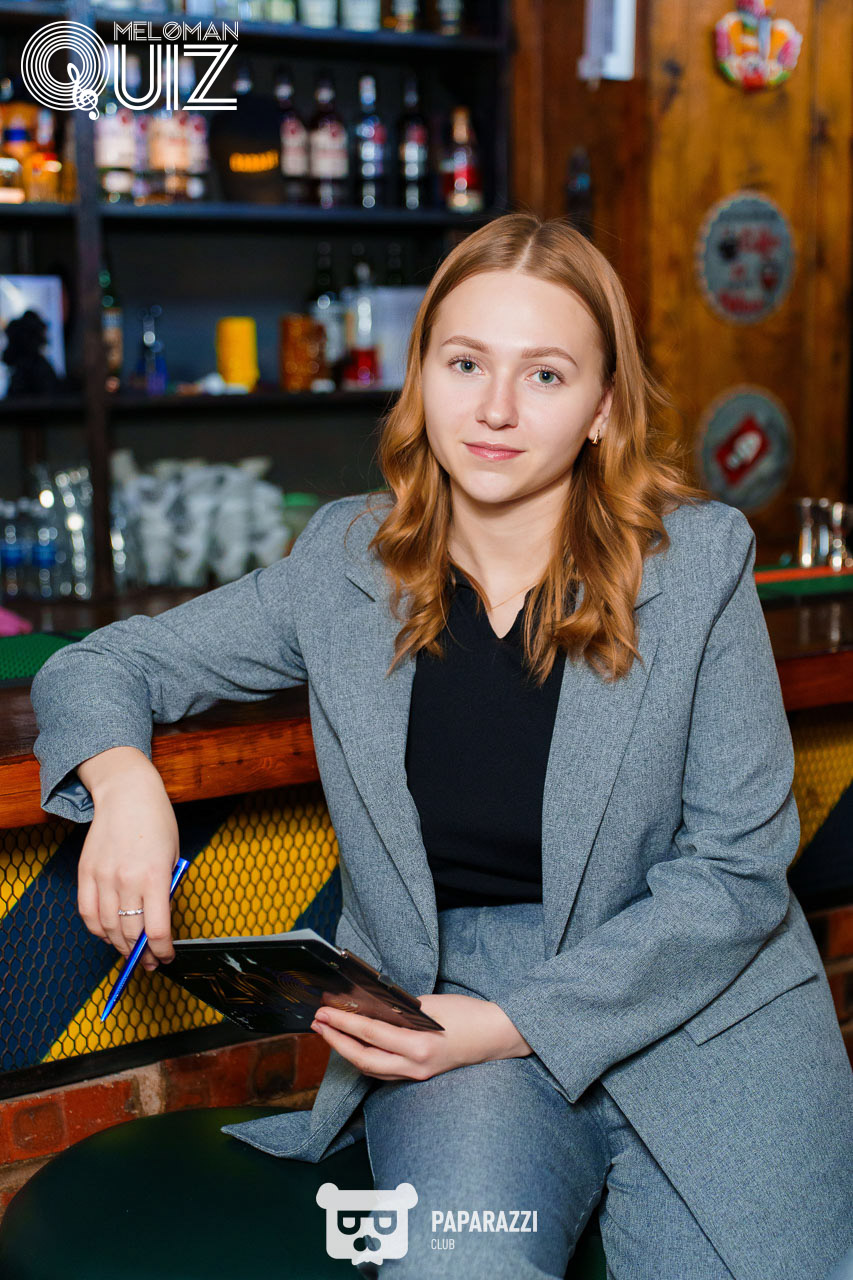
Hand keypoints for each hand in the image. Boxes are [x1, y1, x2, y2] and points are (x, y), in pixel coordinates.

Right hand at [76, 749, 179, 971]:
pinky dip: (97, 930)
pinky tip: (108, 934)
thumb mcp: (172, 856)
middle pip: (130, 933)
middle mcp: (126, 880)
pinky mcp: (85, 874)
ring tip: (130, 951)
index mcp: (154, 876)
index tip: (166, 957)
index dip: (162, 951)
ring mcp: (103, 878)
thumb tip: (158, 923)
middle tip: (149, 962)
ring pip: (107, 928)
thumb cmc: (157, 822)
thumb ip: (165, 889)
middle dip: (141, 954)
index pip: (156, 930)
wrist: (127, 794)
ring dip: (120, 946)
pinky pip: (87, 914)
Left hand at [310, 993, 532, 1081]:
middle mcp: (414, 1066)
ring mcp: (416, 1075)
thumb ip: (400, 1010)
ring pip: (371, 1069)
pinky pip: (384, 1072)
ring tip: (329, 1032)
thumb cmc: (467, 1015)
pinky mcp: (418, 1076)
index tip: (323, 1012)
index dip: (343, 1024)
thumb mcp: (430, 1005)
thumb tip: (370, 1006)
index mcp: (418, 1045)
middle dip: (336, 1041)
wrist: (495, 1037)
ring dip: (347, 1051)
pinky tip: (354, 1046)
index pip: (370, 1034)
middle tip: (318, 1023)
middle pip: (363, 1059)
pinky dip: (365, 1058)